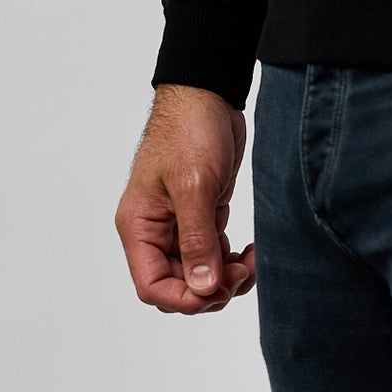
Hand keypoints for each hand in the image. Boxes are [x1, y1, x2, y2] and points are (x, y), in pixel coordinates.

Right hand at [115, 83, 257, 314]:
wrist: (209, 93)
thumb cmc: (190, 130)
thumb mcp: (194, 185)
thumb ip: (196, 238)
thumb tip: (202, 288)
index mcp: (141, 226)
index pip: (152, 286)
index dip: (184, 299)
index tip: (216, 289)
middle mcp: (156, 230)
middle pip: (177, 286)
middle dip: (210, 289)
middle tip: (241, 273)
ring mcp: (179, 224)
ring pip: (198, 274)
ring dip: (225, 279)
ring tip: (250, 263)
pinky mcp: (203, 215)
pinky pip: (213, 254)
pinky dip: (232, 261)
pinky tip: (250, 252)